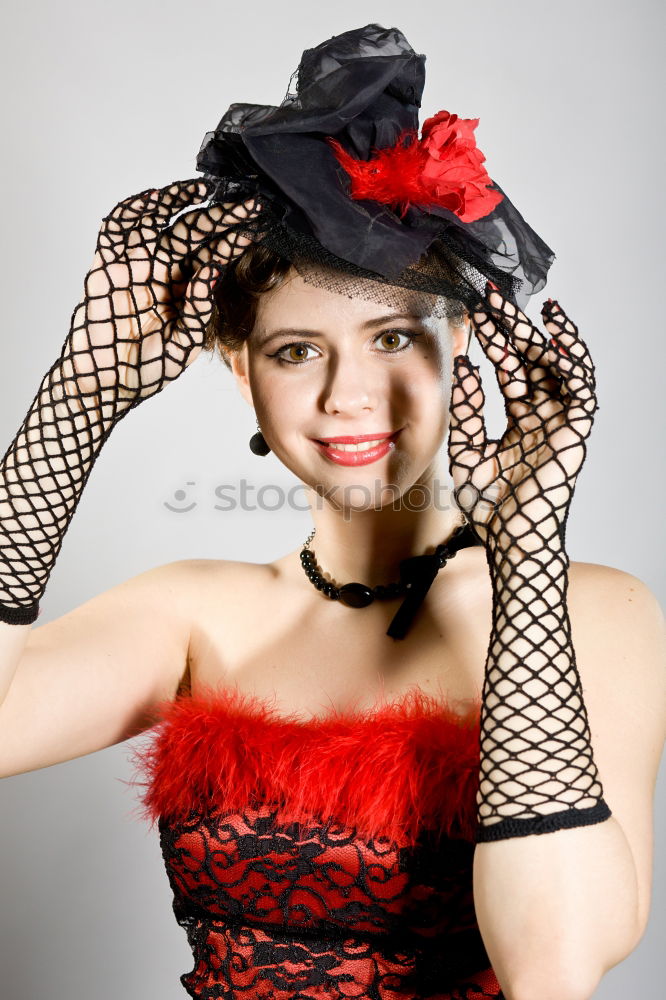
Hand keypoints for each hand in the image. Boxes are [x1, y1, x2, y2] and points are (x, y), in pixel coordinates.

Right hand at [57, 178, 261, 417]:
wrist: (109, 384)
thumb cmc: (149, 367)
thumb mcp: (186, 342)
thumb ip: (199, 309)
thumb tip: (211, 270)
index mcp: (186, 287)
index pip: (213, 255)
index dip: (233, 241)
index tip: (258, 228)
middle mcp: (164, 270)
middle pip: (193, 231)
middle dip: (221, 215)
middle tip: (249, 203)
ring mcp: (137, 264)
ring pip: (159, 220)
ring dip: (179, 199)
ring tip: (205, 187)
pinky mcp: (108, 265)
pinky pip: (117, 229)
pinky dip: (133, 210)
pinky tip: (157, 198)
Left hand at [448, 286, 597, 558]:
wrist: (507, 538)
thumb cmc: (489, 506)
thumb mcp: (467, 449)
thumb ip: (467, 410)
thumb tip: (465, 366)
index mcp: (520, 423)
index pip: (511, 371)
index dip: (496, 341)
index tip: (474, 313)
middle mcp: (543, 418)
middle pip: (532, 361)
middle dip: (513, 327)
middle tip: (490, 296)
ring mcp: (561, 423)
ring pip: (557, 368)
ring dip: (539, 336)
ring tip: (517, 308)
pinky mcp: (575, 432)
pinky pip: (581, 388)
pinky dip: (571, 360)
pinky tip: (555, 335)